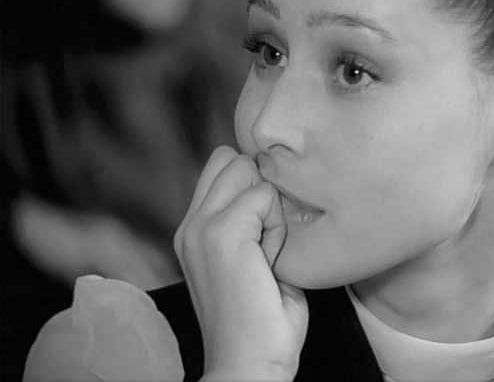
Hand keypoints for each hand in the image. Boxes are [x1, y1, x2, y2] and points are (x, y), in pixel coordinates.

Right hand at [174, 146, 307, 379]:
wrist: (249, 366)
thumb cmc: (264, 320)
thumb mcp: (254, 259)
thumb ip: (253, 222)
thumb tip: (274, 188)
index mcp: (196, 229)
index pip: (223, 165)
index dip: (254, 184)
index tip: (263, 232)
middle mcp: (191, 224)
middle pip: (232, 157)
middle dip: (261, 188)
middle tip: (266, 240)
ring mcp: (201, 227)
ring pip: (248, 170)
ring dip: (270, 207)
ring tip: (267, 251)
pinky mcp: (220, 234)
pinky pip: (265, 196)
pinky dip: (278, 226)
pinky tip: (270, 260)